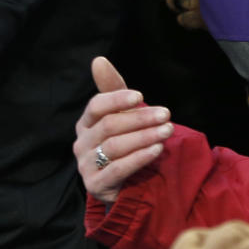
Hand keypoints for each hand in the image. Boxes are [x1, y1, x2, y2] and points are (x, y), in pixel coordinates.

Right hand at [74, 56, 171, 204]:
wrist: (126, 189)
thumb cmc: (125, 147)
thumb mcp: (121, 118)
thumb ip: (112, 90)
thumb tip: (99, 60)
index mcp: (85, 125)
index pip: (95, 107)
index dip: (116, 100)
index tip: (140, 96)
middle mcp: (81, 144)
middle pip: (108, 126)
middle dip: (139, 118)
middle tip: (165, 114)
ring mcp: (86, 165)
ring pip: (114, 146)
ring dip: (143, 136)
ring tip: (167, 131)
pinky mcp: (96, 185)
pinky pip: (118, 169)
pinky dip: (139, 158)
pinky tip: (156, 150)